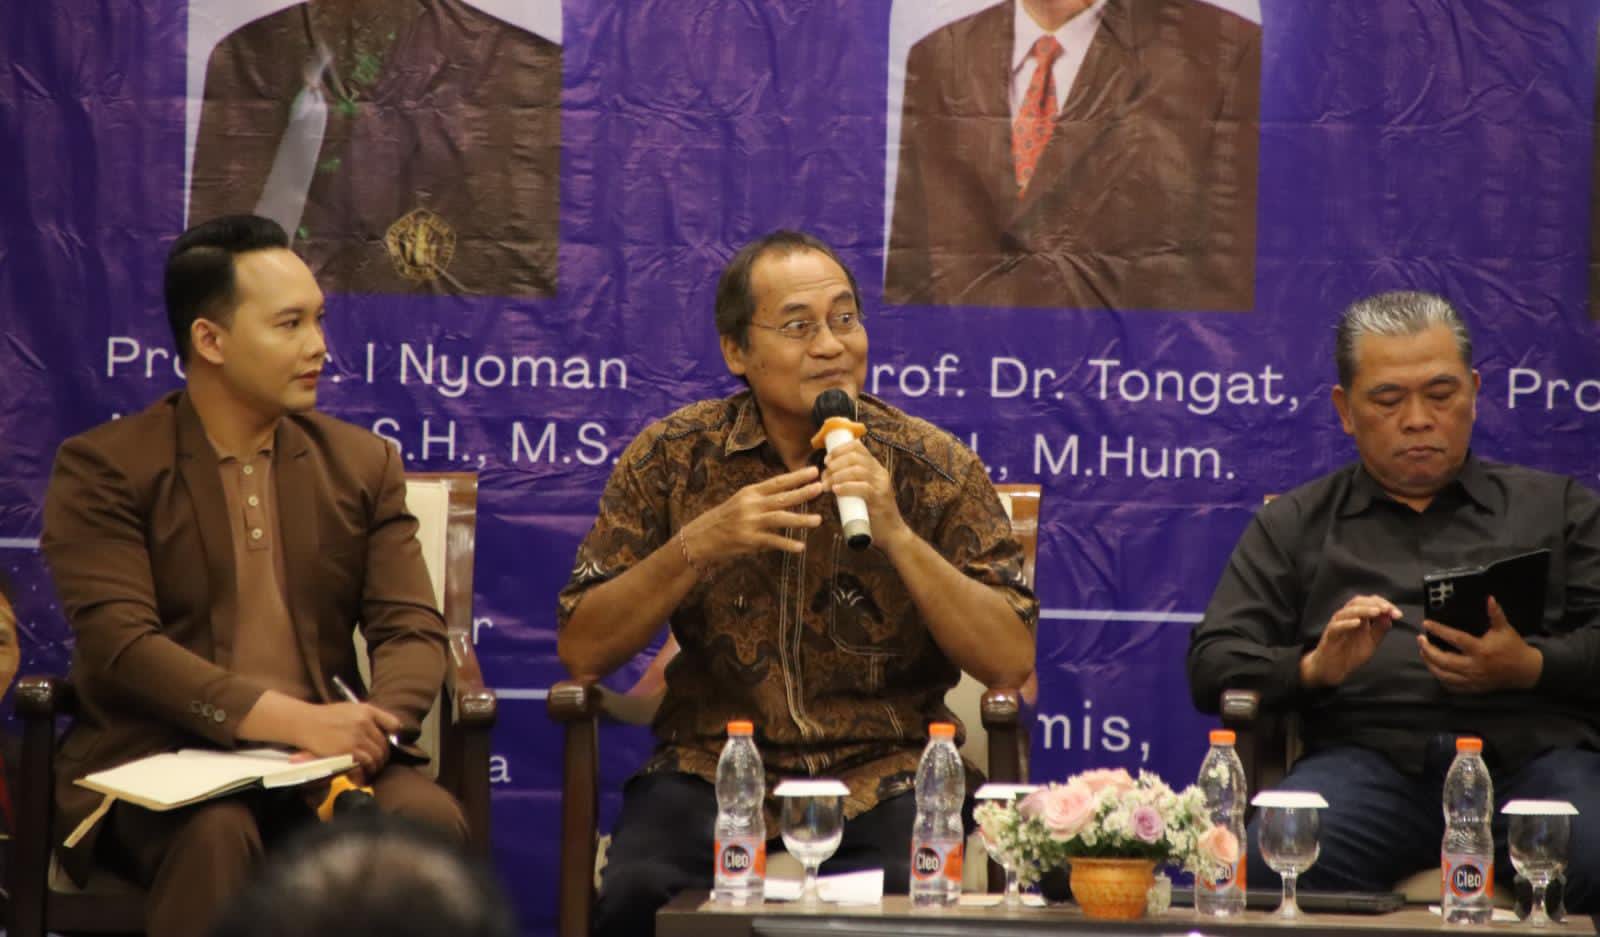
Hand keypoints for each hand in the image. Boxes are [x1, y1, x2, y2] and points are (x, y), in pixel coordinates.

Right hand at [293, 701, 401, 777]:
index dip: (394, 735)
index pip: (393, 724)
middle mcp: (365, 722)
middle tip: (379, 762)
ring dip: (376, 765)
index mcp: (367, 710)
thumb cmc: (326, 717)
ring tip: (372, 769)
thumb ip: (368, 717)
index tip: (391, 743)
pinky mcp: (349, 750)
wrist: (306, 722)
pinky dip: (367, 769)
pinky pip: (366, 762)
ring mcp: (357, 736)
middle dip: (383, 755)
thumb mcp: (351, 708)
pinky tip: (364, 772)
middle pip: (384, 744)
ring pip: (377, 755)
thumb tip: (385, 730)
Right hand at [680, 466, 823, 566]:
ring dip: (800, 519)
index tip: (813, 471)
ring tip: (818, 520)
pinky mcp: (748, 539)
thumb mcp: (741, 503)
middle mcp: (751, 504)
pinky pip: (771, 541)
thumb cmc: (724, 519)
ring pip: (779, 518)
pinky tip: (800, 547)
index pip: (777, 482)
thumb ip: (763, 501)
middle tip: (821, 488)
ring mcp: (749, 522)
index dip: (796, 477)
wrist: (700, 537)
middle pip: (781, 497)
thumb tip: (788, 499)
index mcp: (750, 492)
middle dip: (802, 492)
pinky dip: (787, 544)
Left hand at [821, 438, 910, 551]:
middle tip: (824, 474)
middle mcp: (880, 473)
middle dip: (835, 463)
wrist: (891, 533)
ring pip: (857, 470)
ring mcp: (881, 485)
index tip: (827, 460)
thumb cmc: (871, 513)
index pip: (858, 447)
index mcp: (875, 467)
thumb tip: (825, 475)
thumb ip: (849, 481)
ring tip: (826, 484)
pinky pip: (863, 487)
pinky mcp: (880, 499)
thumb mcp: (861, 491)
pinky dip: (846, 487)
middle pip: (855, 457)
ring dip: (837, 475)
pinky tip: (835, 490)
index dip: (840, 450)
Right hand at [1300, 594, 1399, 688]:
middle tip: (1387, 609)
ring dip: (1363, 610)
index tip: (1398, 614)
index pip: (1371, 603)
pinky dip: (1347, 623)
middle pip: (1358, 602)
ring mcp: (1337, 625)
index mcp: (1358, 617)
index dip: (1385, 605)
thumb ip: (1380, 630)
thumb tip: (1390, 617)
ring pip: (1347, 611)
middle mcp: (1347, 618)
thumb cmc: (1351, 653)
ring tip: (1376, 612)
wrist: (1334, 669)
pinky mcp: (1330, 635)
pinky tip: (1358, 623)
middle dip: (1375, 603)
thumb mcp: (1372, 642)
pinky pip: (1336, 626)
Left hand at [1418, 596, 1542, 691]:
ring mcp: (1472, 679)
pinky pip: (1451, 686)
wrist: (1524, 671)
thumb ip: (1495, 614)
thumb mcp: (1505, 629)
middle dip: (1428, 650)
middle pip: (1444, 660)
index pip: (1455, 639)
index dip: (1439, 631)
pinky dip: (1440, 678)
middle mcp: (1474, 666)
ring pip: (1444, 675)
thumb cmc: (1512, 647)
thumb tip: (1489, 598)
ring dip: (1430, 664)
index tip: (1426, 623)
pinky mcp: (1473, 688)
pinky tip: (1434, 668)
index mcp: (1480, 650)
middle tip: (1420, 639)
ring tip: (1423, 652)